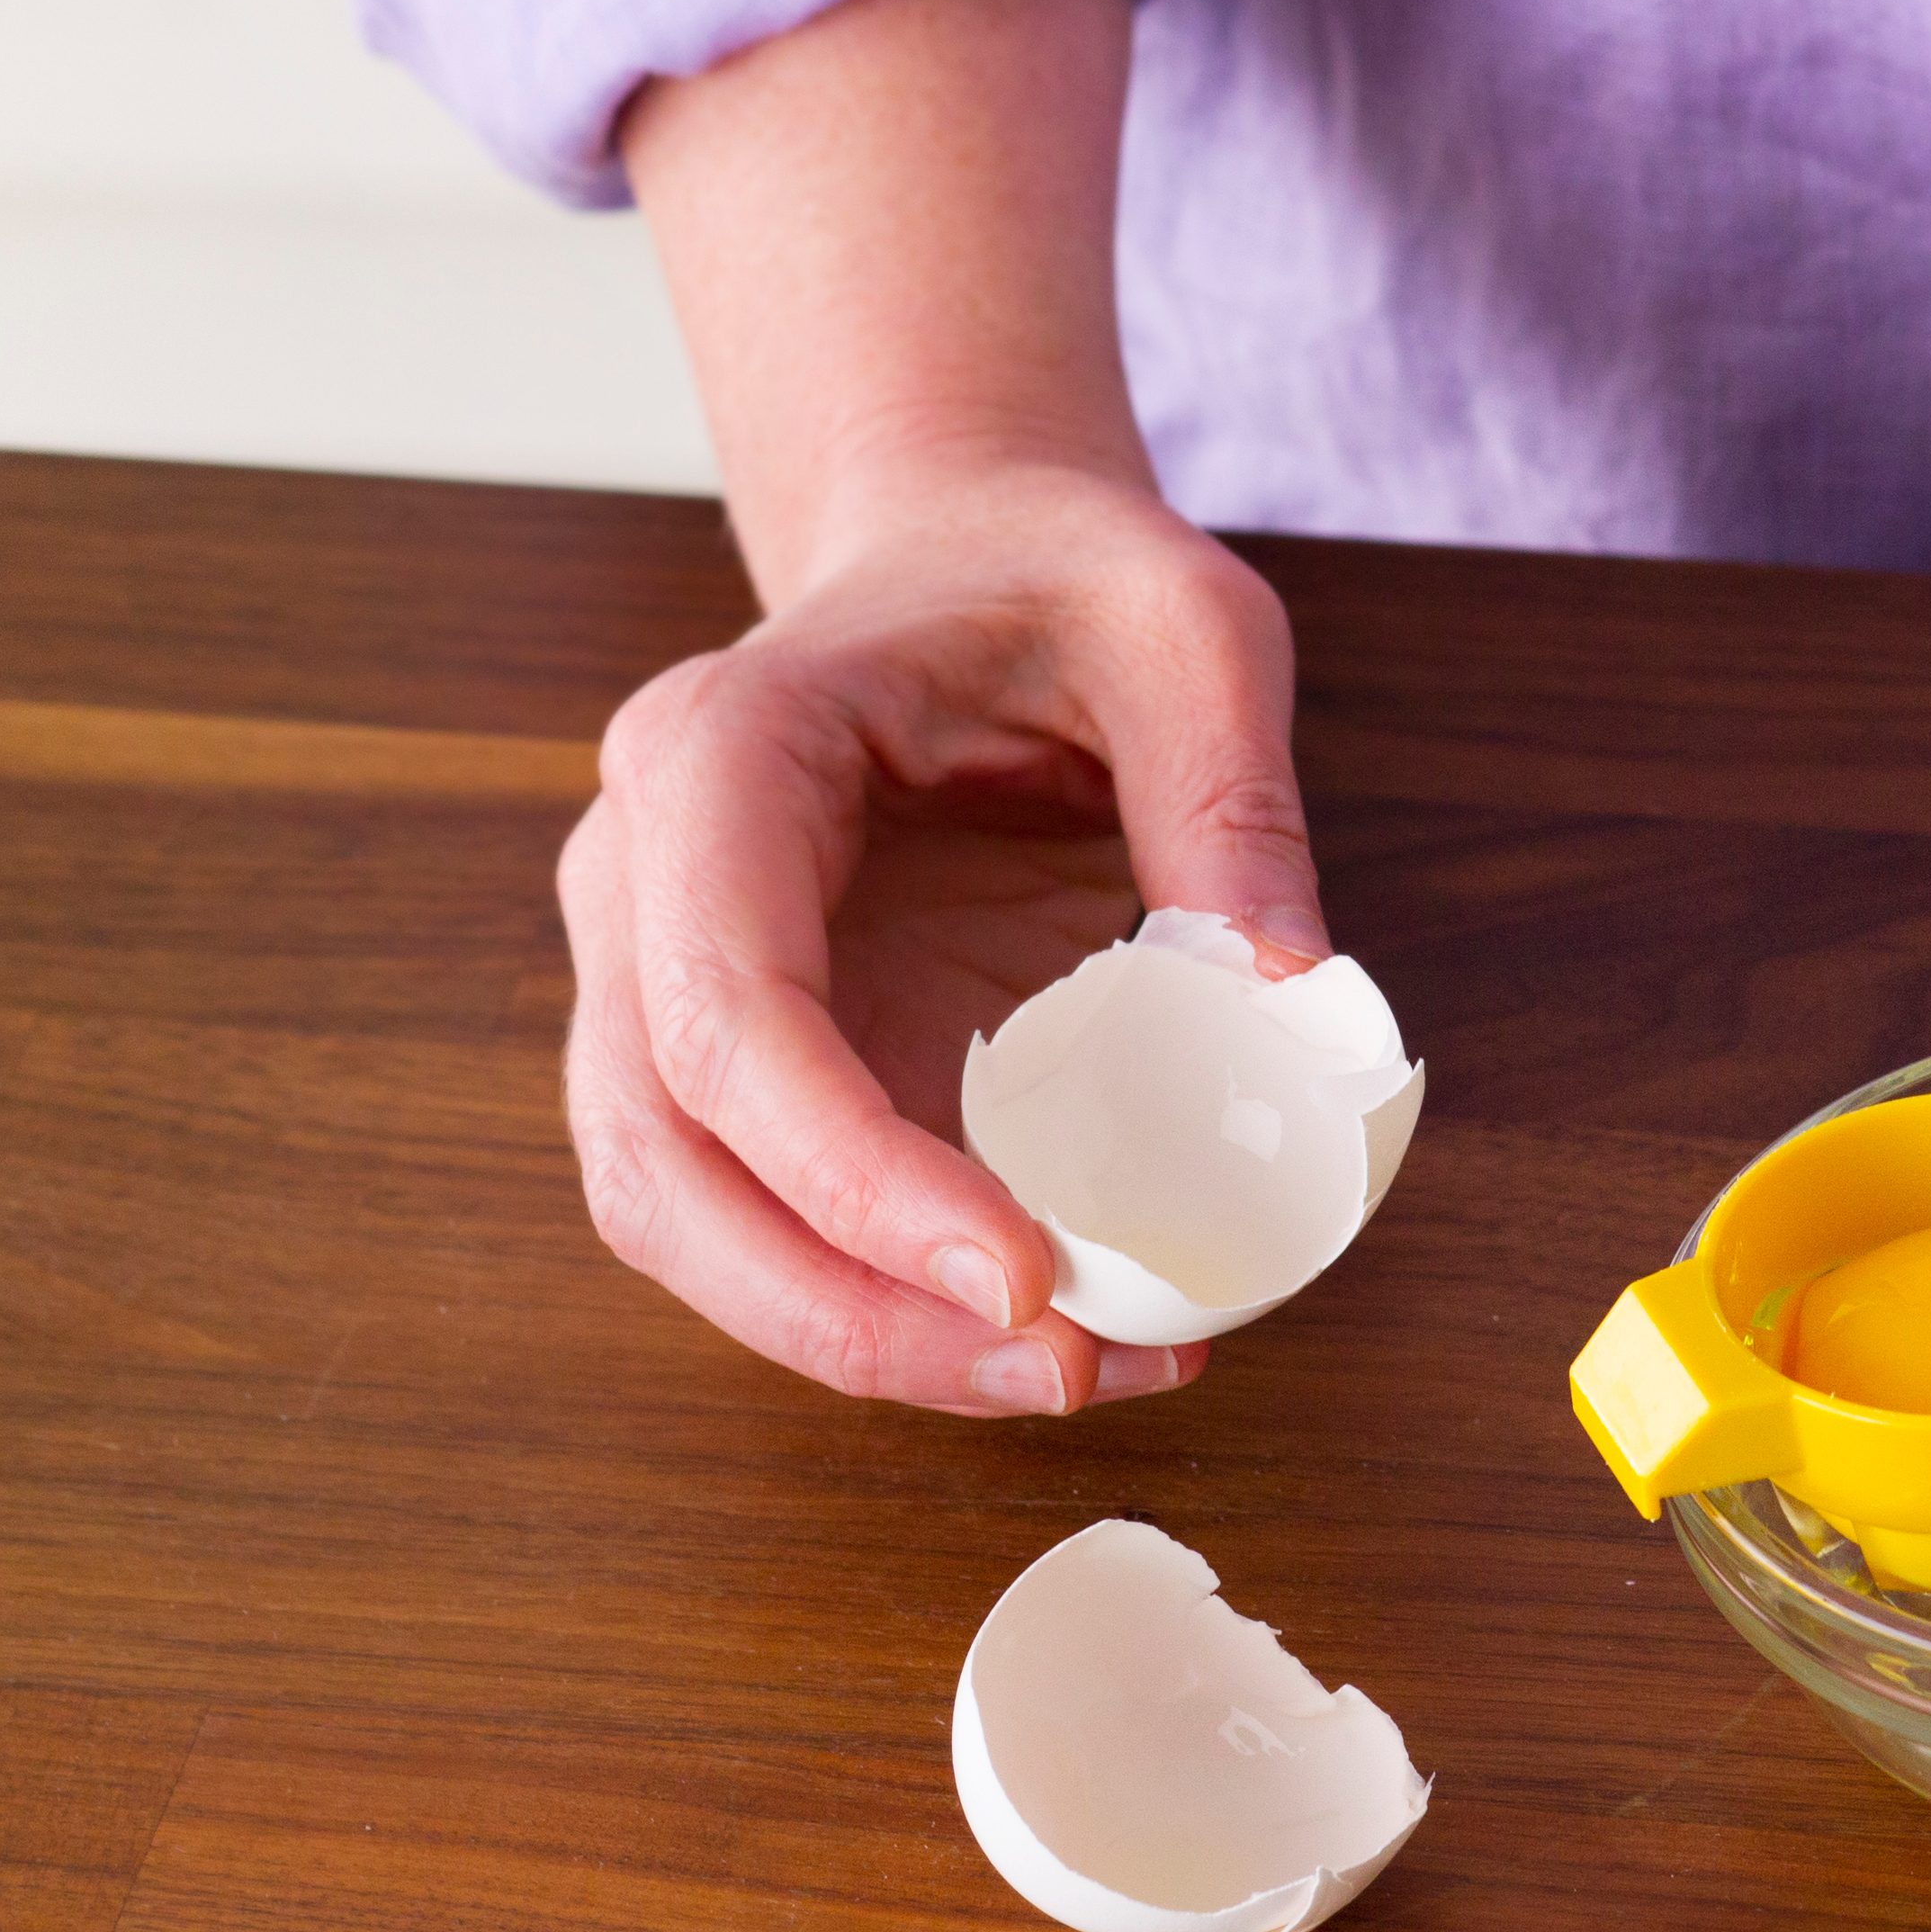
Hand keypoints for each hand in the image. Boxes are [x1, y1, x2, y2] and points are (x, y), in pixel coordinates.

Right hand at [576, 0, 1335, 1408]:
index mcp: (722, 755)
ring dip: (864, 1336)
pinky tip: (1065, 1325)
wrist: (968, 558)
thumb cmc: (1059, 581)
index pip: (732, 1012)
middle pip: (668, 1157)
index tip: (1029, 1277)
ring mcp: (664, 979)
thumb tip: (1286, 994)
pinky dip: (893, 1299)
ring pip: (686, 1219)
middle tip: (1071, 1371)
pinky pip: (770, 1220)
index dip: (857, 1176)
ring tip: (1085, 1373)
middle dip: (851, 1306)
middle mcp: (644, 881)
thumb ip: (1232, 793)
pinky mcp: (741, 1059)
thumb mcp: (1187, 628)